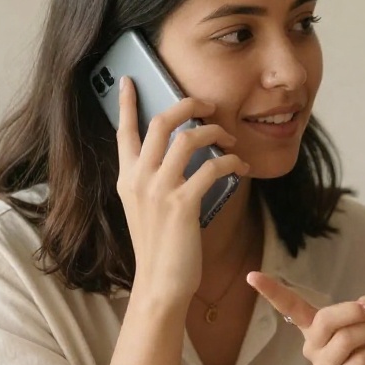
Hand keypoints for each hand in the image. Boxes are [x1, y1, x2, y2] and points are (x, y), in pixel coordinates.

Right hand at [115, 77, 247, 306]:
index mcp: (126, 178)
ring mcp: (158, 190)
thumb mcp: (146, 209)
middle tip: (208, 105)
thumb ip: (153, 181)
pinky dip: (231, 161)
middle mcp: (138, 178)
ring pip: (188, 138)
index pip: (124, 131)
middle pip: (160, 122)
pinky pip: (212, 167)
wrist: (160, 285)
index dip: (128, 102)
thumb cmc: (160, 249)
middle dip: (187, 105)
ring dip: (216, 132)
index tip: (130, 79)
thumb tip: (178, 155)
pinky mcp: (182, 204)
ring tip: (231, 139)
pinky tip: (241, 166)